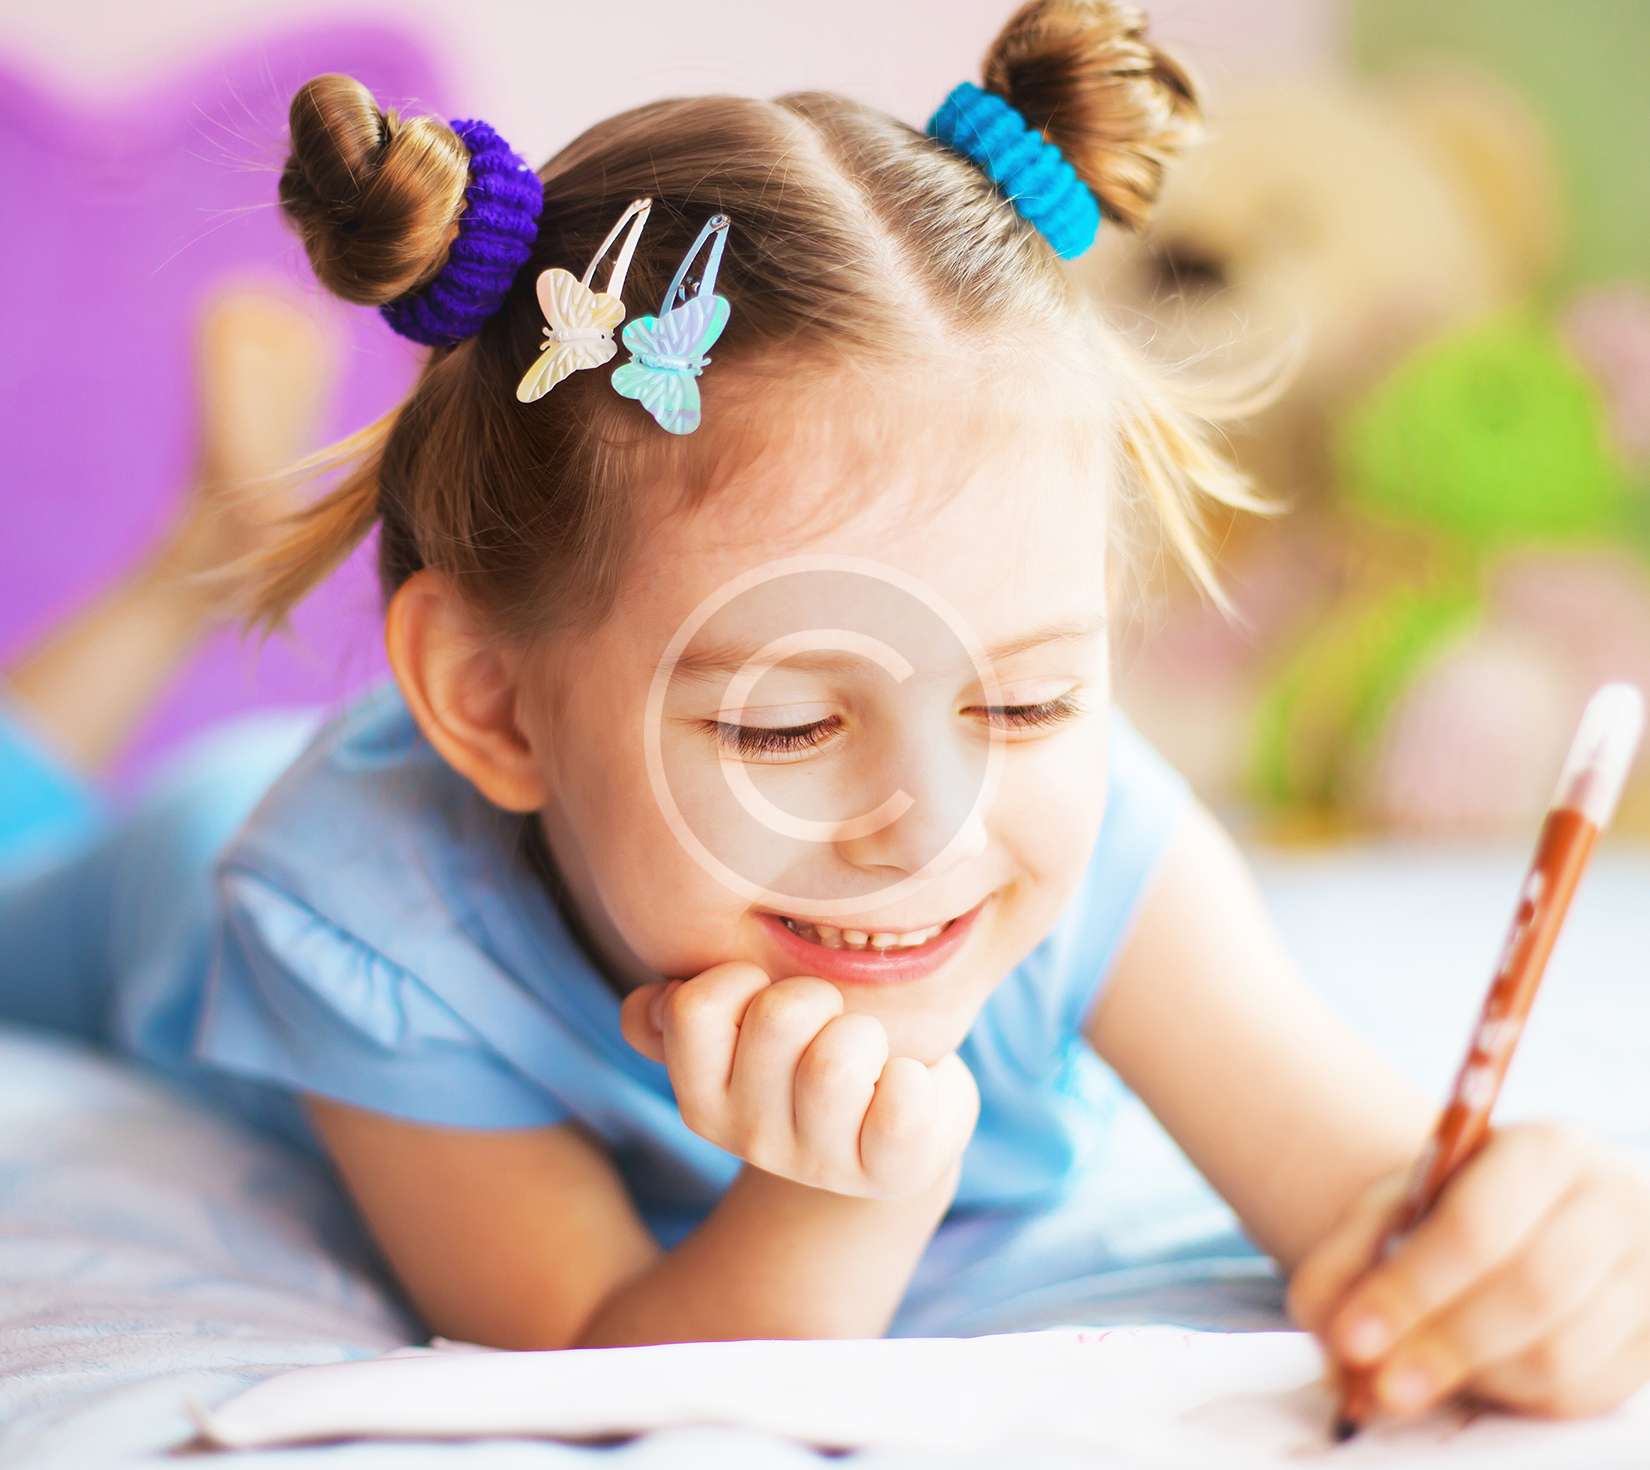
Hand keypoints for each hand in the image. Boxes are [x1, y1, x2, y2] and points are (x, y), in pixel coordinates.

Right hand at [620, 962, 979, 1199]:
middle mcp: (751, 1139)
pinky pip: (901, 1109)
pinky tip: (904, 1082)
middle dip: (815, 995)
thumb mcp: (742, 1029)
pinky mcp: (890, 1172)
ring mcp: (821, 1164)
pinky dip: (913, 1079)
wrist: (894, 1124)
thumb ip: (678, 1014)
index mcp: (703, 1098)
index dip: (738, 978)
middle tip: (829, 1017)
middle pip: (777, 1017)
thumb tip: (650, 1003)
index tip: (764, 991)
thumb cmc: (812, 1051)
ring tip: (867, 1051)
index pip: (693, 1008)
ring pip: (835, 1060)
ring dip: (863, 1034)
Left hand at [1287, 1122, 1649, 1420]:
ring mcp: (1649, 1276)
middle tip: (1376, 1385)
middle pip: (1531, 1291)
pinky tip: (1471, 1378)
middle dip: (1443, 1345)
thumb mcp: (1392, 1209)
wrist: (1523, 1218)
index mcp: (1547, 1150)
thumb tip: (1336, 1338)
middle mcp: (1616, 1204)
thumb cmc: (1447, 1211)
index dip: (1410, 1290)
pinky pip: (1586, 1393)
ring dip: (1476, 1378)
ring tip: (1411, 1379)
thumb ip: (1346, 1262)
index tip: (1351, 1337)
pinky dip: (1516, 1398)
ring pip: (1562, 1354)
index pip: (1477, 1226)